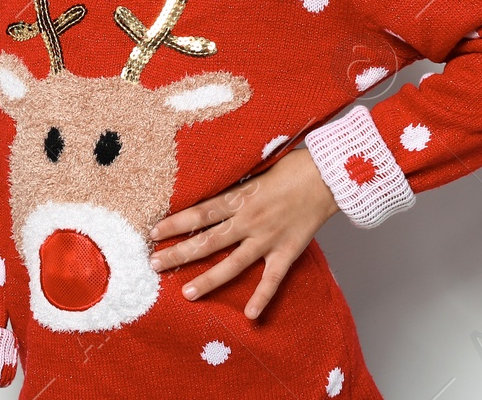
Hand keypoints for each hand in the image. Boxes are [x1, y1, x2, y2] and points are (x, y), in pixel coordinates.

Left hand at [146, 146, 339, 318]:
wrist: (327, 175)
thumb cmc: (292, 166)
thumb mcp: (255, 169)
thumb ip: (234, 186)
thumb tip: (209, 190)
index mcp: (240, 197)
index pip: (200, 213)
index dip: (175, 223)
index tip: (154, 233)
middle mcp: (249, 220)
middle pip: (208, 240)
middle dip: (180, 253)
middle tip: (155, 264)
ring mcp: (268, 238)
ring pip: (233, 263)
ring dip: (209, 279)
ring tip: (187, 294)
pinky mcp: (287, 251)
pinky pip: (272, 279)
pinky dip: (262, 297)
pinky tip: (250, 315)